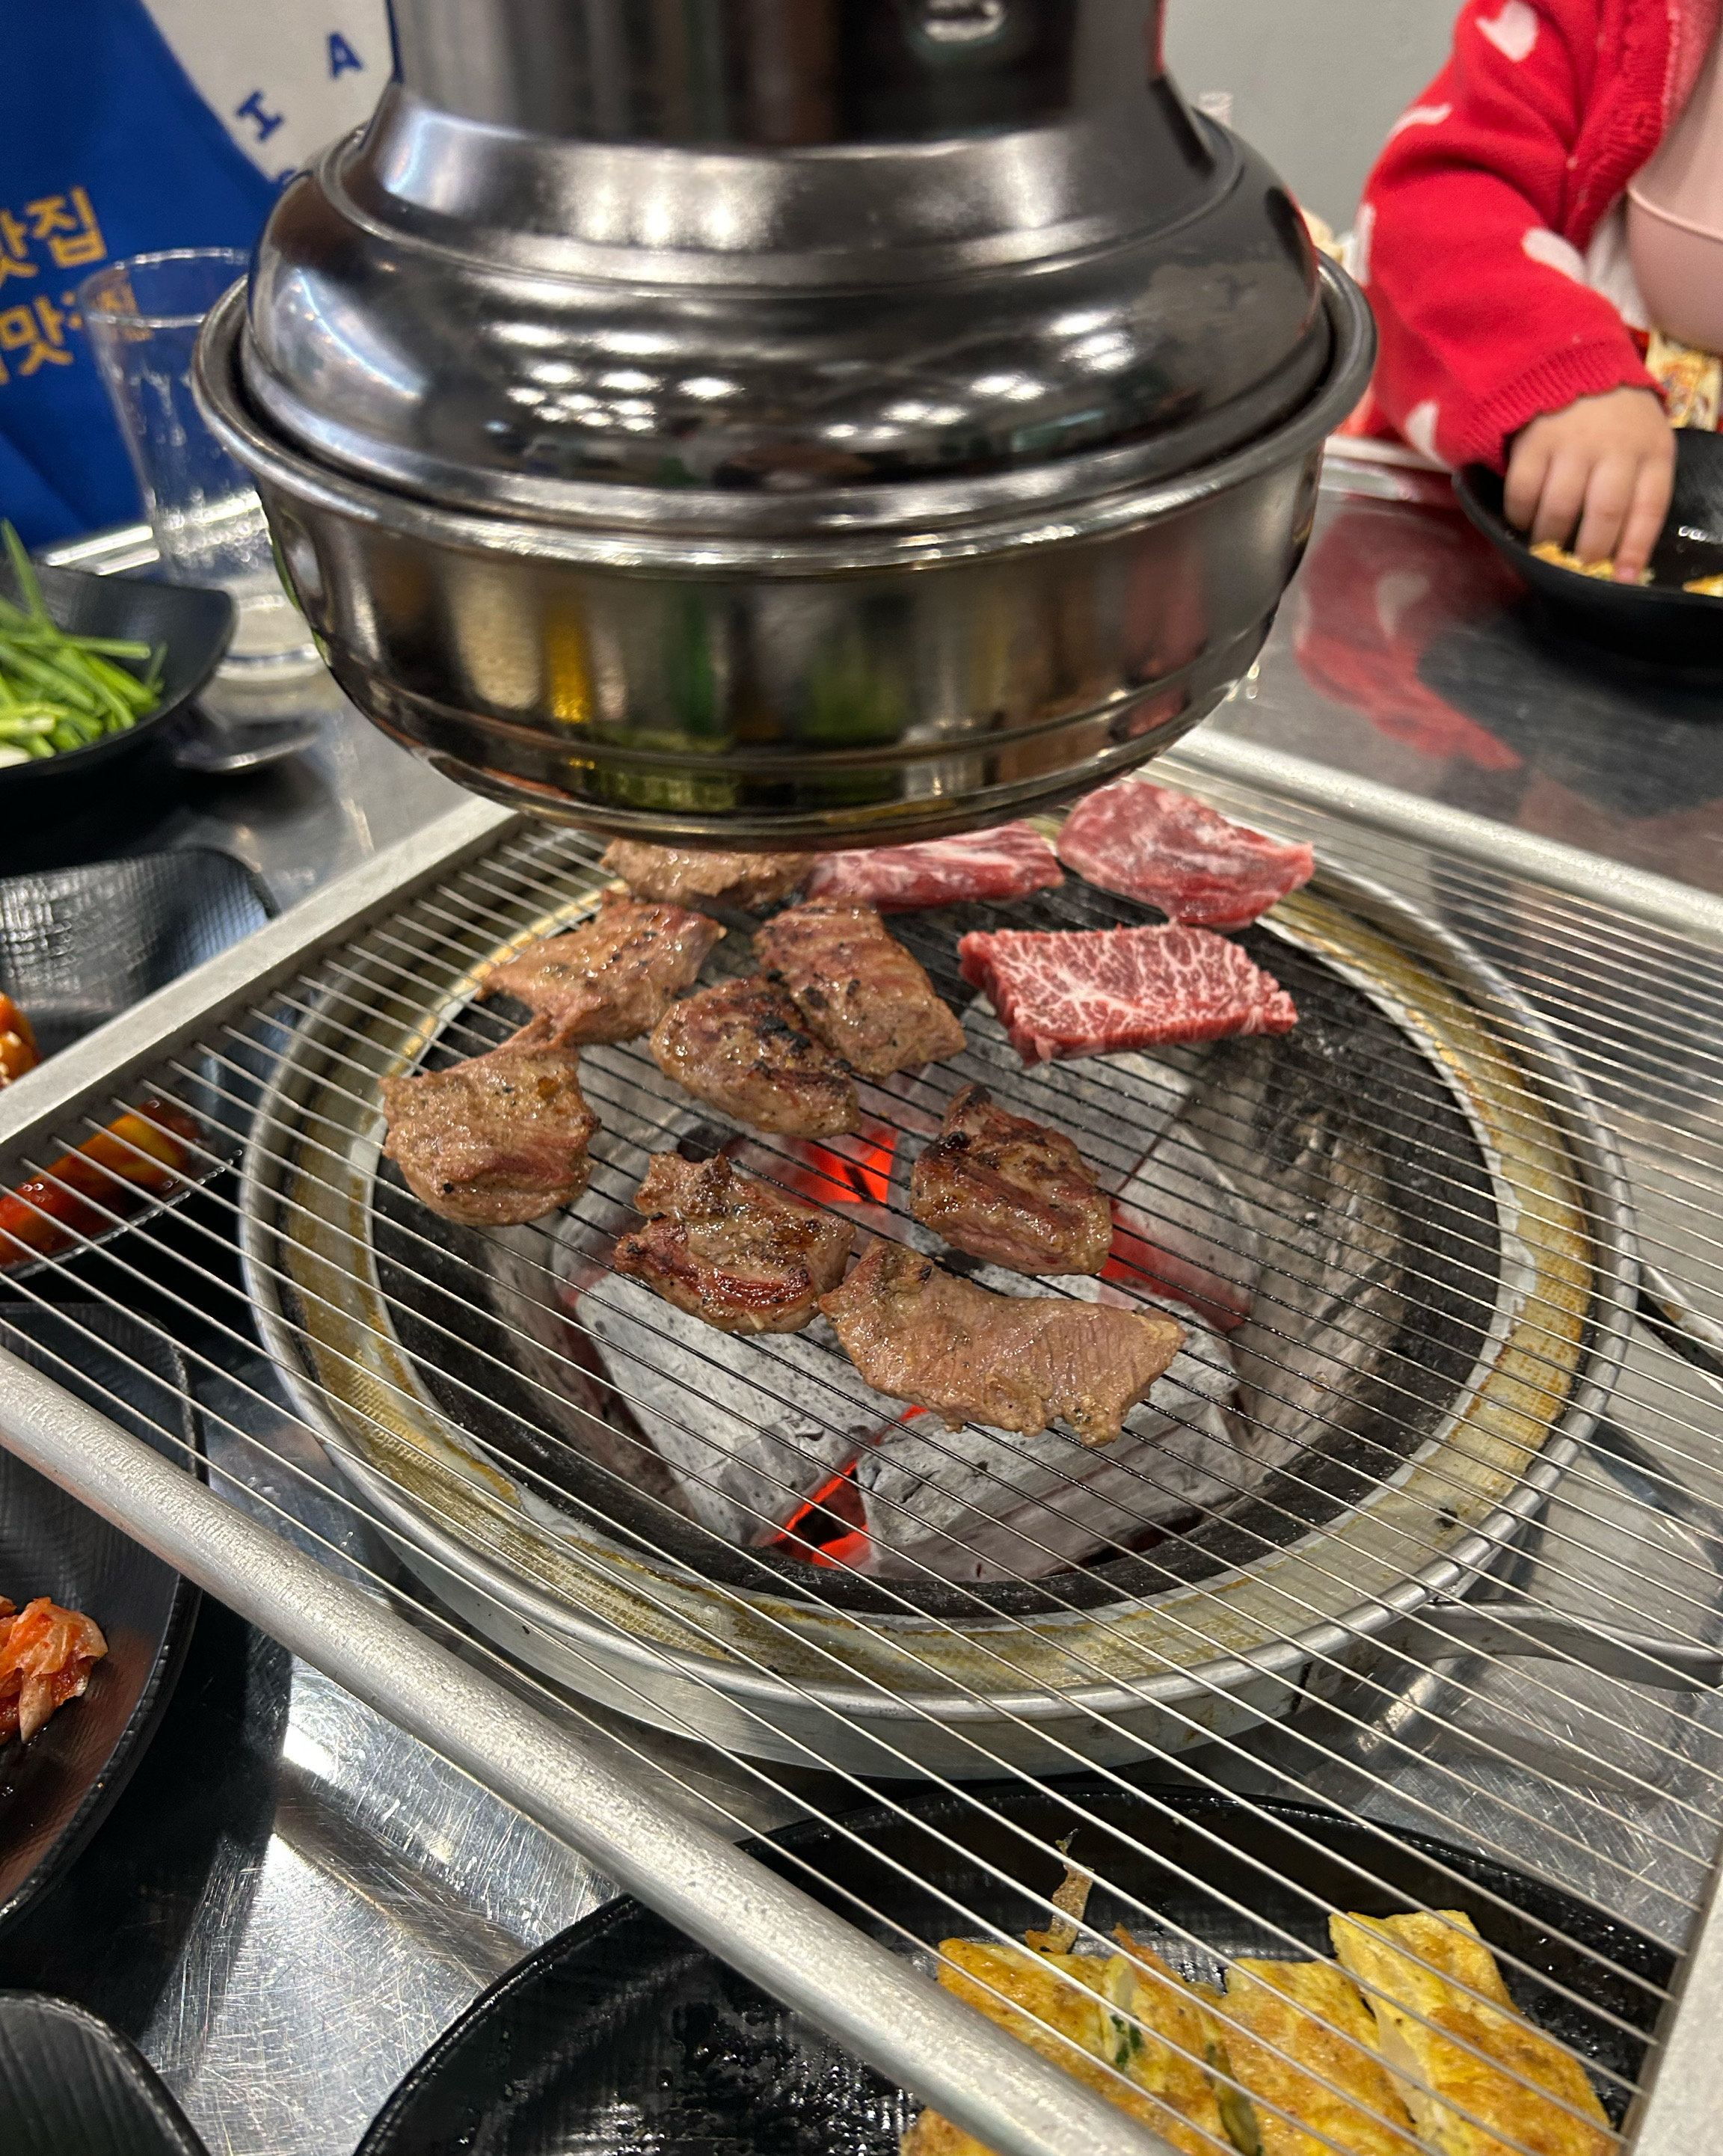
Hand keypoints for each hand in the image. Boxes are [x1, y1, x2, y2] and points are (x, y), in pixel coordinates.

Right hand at [1504, 387, 1674, 583]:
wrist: (1573, 364)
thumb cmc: (1614, 419)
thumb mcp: (1643, 446)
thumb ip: (1638, 492)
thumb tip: (1623, 562)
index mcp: (1652, 451)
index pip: (1648, 509)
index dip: (1635, 550)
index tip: (1622, 579)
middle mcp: (1615, 447)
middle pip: (1603, 514)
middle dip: (1588, 552)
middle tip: (1575, 565)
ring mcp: (1572, 443)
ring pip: (1558, 510)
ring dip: (1549, 538)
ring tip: (1546, 544)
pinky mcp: (1533, 442)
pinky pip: (1522, 493)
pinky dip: (1519, 516)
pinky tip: (1523, 519)